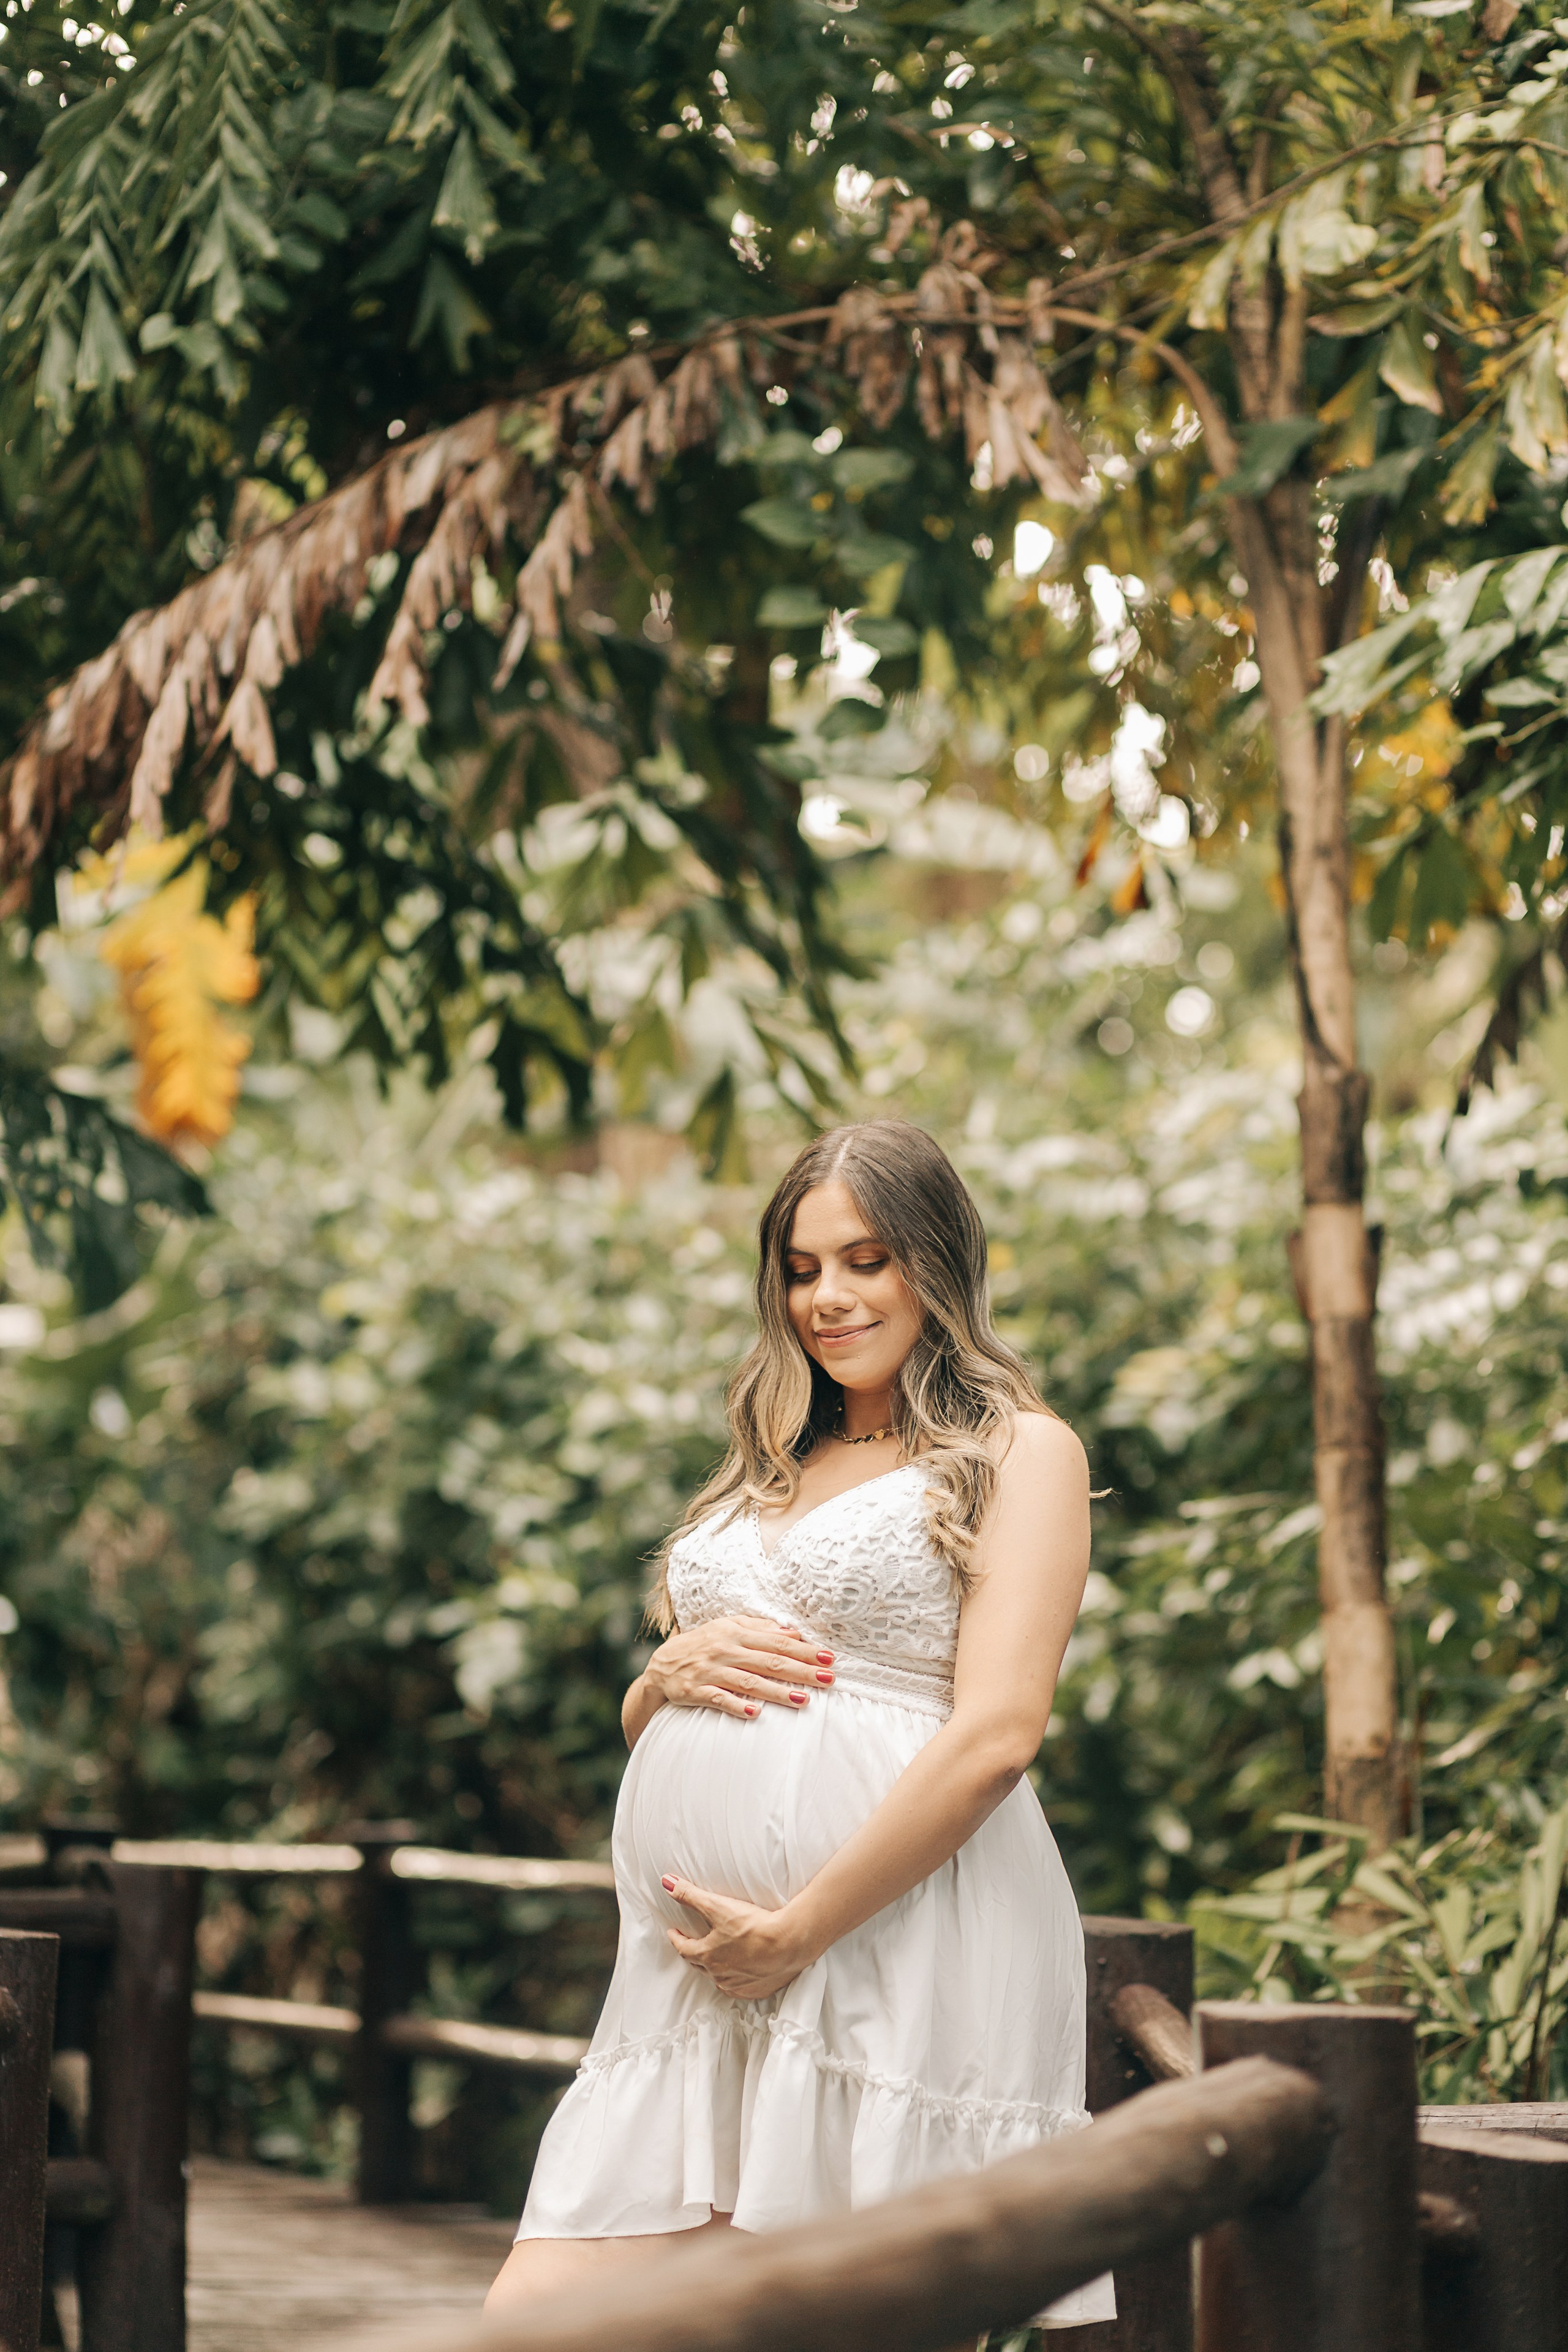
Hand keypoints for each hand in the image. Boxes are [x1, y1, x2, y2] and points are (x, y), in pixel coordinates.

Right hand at [644, 1615, 833, 1720]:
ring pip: (749, 1682)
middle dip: (801, 1670)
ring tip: (803, 1700)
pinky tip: (754, 1714)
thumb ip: (759, 1628)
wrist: (661, 1665)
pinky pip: (718, 1699)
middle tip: (828, 1679)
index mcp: (736, 1632)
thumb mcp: (729, 1628)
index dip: (804, 1649)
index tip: (828, 1657)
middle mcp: (725, 1650)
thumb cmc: (704, 1644)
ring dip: (777, 1692)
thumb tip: (793, 1631)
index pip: (777, 1641)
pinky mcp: (696, 1691)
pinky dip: (736, 1705)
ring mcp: (711, 1671)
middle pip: (769, 1661)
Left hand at [661, 1874, 815, 1998]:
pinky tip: (740, 1973)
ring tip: (716, 1958)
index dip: (677, 1939)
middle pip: (699, 1965)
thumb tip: (667, 1883)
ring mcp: (738, 1985)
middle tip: (691, 1945)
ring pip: (719, 1978)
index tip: (674, 1933)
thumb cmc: (754, 1926)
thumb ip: (690, 1895)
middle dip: (693, 1954)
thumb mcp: (717, 1906)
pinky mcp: (757, 1990)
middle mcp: (719, 1975)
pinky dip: (736, 1980)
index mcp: (707, 1956)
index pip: (684, 1948)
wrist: (788, 1943)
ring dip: (715, 1968)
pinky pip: (739, 1987)